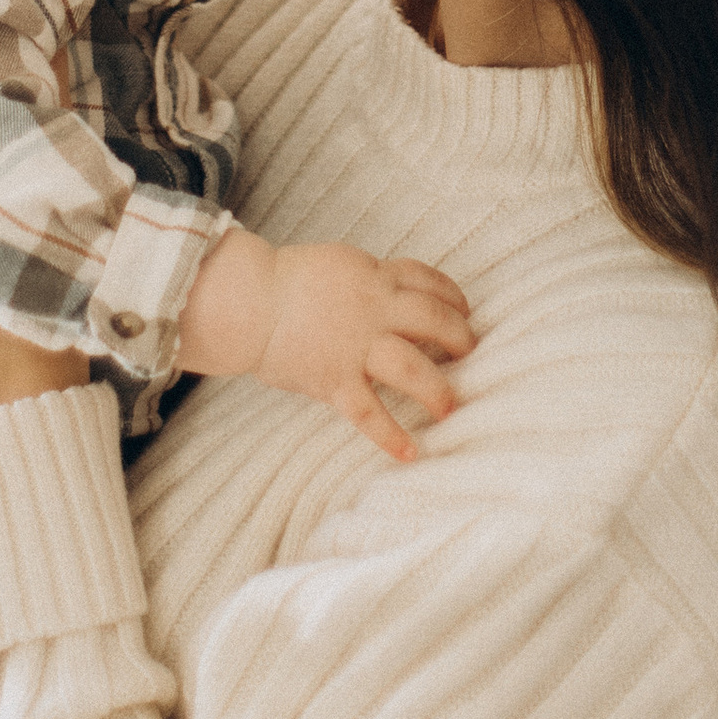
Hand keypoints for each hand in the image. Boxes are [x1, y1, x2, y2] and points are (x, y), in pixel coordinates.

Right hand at [181, 229, 474, 461]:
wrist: (247, 302)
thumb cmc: (286, 282)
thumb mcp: (338, 265)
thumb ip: (368, 281)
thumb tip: (394, 297)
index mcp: (374, 277)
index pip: (427, 281)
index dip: (453, 297)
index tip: (464, 310)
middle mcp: (373, 310)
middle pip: (433, 320)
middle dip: (460, 338)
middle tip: (470, 353)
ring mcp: (356, 346)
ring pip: (412, 368)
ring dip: (438, 390)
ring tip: (450, 408)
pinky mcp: (335, 380)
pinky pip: (369, 413)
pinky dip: (391, 436)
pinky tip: (410, 454)